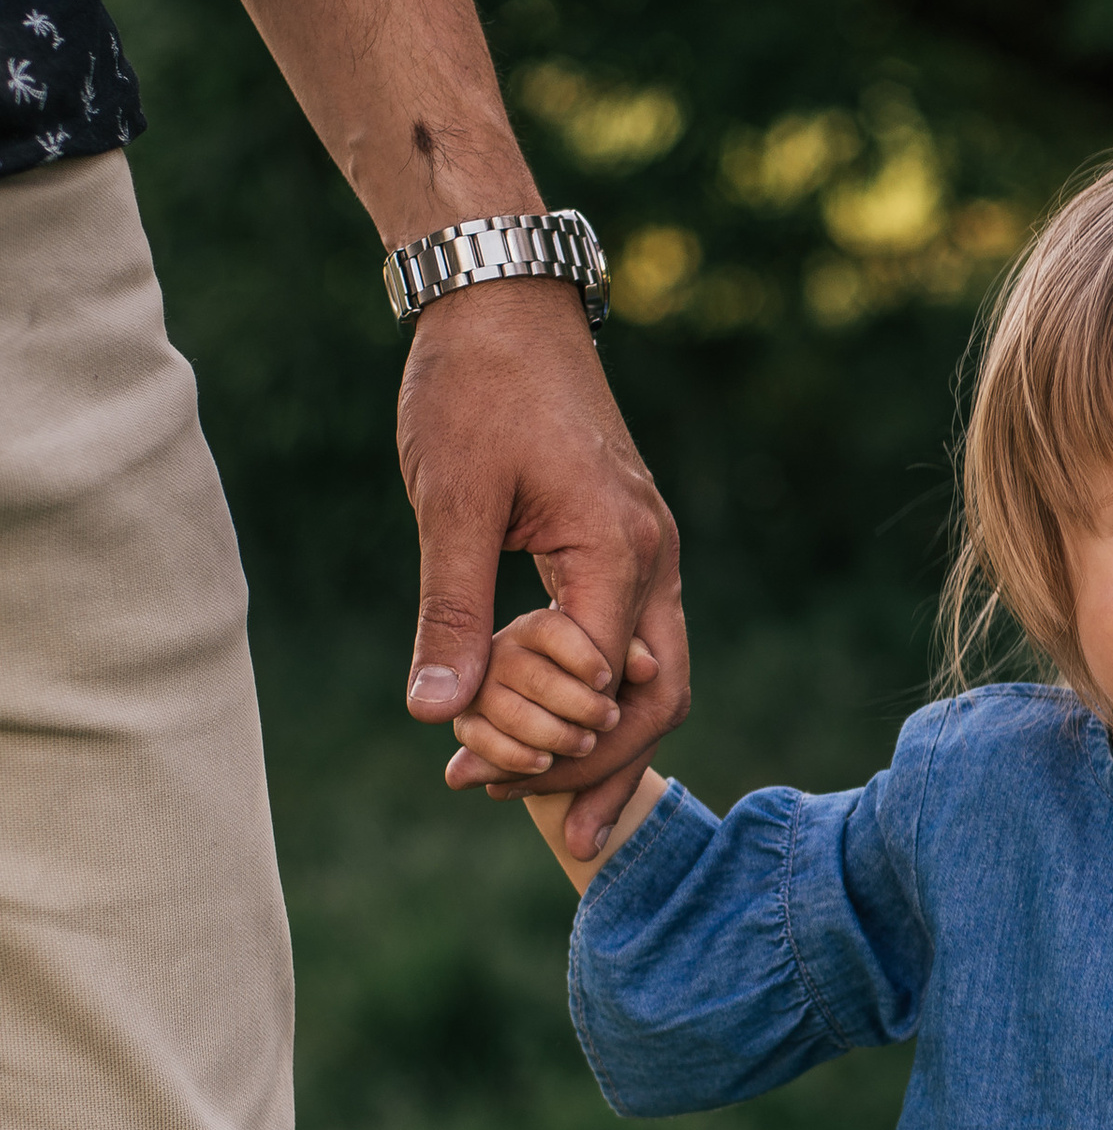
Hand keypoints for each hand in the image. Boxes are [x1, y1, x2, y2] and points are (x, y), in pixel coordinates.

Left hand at [400, 281, 689, 857]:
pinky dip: (590, 697)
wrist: (506, 306)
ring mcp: (645, 555)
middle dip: (599, 770)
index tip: (475, 777)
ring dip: (594, 741)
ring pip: (649, 679)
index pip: (612, 686)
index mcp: (620, 549)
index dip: (554, 747)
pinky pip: (626, 645)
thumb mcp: (451, 502)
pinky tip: (536, 725)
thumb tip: (438, 714)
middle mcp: (652, 560)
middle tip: (530, 823)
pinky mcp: (623, 549)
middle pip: (657, 700)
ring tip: (518, 789)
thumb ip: (454, 610)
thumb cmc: (476, 390)